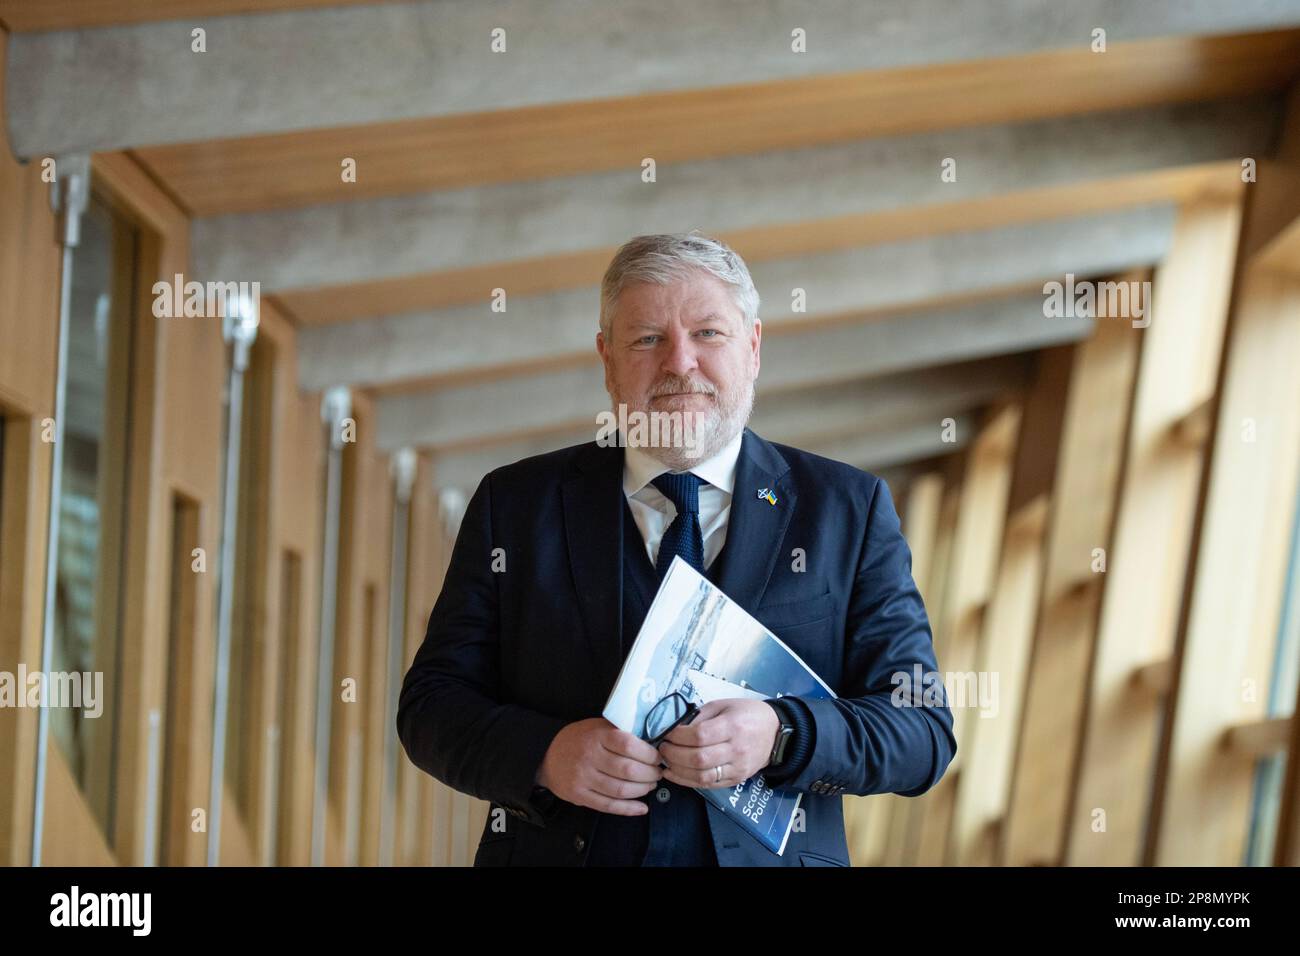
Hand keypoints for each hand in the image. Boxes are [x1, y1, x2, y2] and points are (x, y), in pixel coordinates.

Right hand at [536, 717, 662, 815]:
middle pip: (628, 770)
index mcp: (596, 736)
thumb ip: (620, 732)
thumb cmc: (580, 739)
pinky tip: (642, 807)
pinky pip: (608, 806)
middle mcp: (589, 757)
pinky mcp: (579, 796)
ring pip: (620, 790)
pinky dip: (628, 809)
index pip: (629, 745)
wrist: (547, 756)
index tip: (658, 757)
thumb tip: (652, 742)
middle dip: (650, 774)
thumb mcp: (598, 727)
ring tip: (650, 785)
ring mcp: (583, 778)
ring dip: (642, 790)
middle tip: (658, 773)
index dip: (648, 753)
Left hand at [656, 699, 778, 789]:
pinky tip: (675, 774)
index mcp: (732, 726)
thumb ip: (700, 716)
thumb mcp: (724, 705)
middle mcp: (736, 749)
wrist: (776, 733)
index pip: (699, 736)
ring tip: (666, 762)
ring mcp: (737, 768)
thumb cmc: (748, 714)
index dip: (678, 736)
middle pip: (698, 758)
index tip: (667, 733)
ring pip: (702, 776)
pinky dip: (688, 781)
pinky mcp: (736, 780)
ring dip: (678, 771)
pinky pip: (708, 785)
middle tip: (662, 748)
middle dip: (674, 754)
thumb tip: (676, 728)